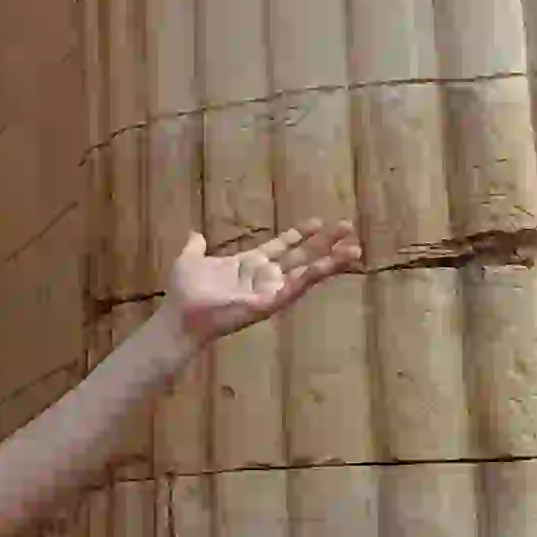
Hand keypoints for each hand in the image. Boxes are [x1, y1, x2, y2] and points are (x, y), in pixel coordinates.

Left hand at [164, 223, 360, 351]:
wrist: (181, 315)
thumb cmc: (185, 291)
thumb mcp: (190, 260)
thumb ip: (196, 247)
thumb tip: (195, 234)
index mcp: (248, 263)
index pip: (280, 246)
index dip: (298, 234)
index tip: (317, 221)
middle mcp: (264, 276)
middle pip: (301, 256)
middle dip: (324, 243)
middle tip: (347, 227)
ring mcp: (269, 290)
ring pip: (306, 272)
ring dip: (330, 261)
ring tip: (354, 249)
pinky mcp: (270, 302)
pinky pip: (295, 287)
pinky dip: (312, 276)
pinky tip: (330, 265)